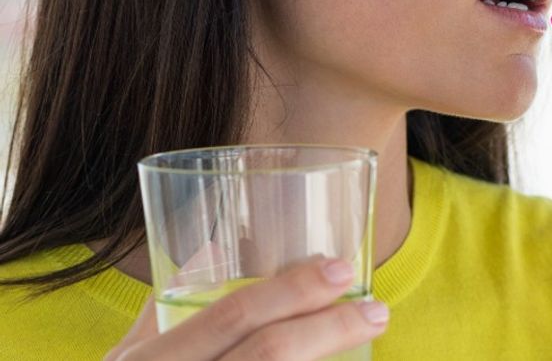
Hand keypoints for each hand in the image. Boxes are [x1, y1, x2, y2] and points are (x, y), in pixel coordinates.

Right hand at [104, 255, 387, 359]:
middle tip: (375, 309)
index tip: (340, 268)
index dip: (290, 290)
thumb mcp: (129, 360)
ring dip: (331, 355)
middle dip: (329, 327)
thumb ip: (165, 310)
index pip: (230, 317)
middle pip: (268, 355)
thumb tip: (210, 249)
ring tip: (369, 334)